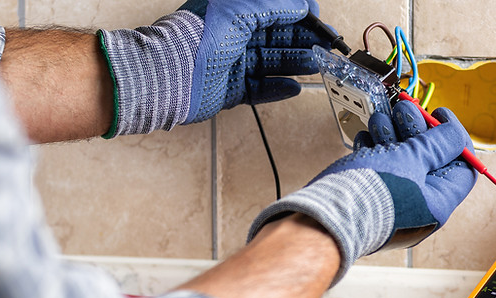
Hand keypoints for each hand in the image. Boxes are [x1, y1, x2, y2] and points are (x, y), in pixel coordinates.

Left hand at [98, 0, 330, 136]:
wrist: (169, 75)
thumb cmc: (195, 38)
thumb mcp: (239, 9)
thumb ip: (273, 4)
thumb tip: (301, 4)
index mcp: (233, 13)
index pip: (273, 11)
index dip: (297, 14)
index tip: (317, 18)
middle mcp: (232, 37)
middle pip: (276, 38)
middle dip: (302, 41)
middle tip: (325, 46)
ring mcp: (231, 64)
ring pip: (271, 63)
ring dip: (295, 63)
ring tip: (316, 65)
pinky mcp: (230, 90)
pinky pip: (260, 89)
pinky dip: (278, 88)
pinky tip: (294, 87)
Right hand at [249, 101, 477, 284]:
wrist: (325, 217)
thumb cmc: (371, 194)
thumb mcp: (412, 160)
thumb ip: (437, 144)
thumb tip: (455, 135)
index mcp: (437, 203)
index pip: (462, 168)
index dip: (454, 139)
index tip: (439, 116)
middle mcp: (418, 206)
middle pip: (428, 160)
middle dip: (416, 130)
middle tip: (405, 111)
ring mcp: (392, 202)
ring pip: (400, 160)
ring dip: (392, 134)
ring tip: (380, 121)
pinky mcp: (369, 197)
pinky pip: (379, 169)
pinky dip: (374, 149)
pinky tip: (366, 139)